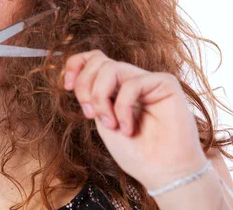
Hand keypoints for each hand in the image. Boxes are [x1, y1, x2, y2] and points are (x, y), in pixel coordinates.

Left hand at [63, 50, 206, 189]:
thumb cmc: (135, 151)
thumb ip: (93, 96)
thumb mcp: (102, 120)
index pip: (93, 59)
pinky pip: (132, 83)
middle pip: (98, 61)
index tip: (67, 86)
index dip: (75, 65)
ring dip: (101, 98)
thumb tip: (75, 78)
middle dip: (84, 86)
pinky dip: (122, 108)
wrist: (162, 173)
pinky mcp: (166, 84)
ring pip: (111, 67)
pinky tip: (128, 128)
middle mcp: (130, 79)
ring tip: (110, 124)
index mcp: (115, 86)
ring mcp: (148, 80)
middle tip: (89, 114)